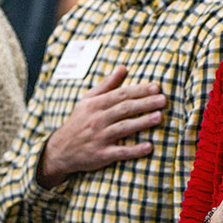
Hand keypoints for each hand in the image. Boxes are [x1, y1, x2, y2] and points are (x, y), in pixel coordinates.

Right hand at [39, 66, 165, 187]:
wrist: (60, 149)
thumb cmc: (78, 122)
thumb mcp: (87, 100)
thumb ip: (107, 85)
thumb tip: (123, 68)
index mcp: (95, 104)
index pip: (120, 94)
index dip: (139, 90)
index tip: (156, 87)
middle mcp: (97, 119)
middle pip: (124, 109)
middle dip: (145, 103)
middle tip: (163, 100)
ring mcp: (99, 137)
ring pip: (123, 128)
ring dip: (142, 122)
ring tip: (159, 117)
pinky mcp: (101, 155)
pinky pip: (120, 152)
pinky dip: (134, 150)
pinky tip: (149, 147)